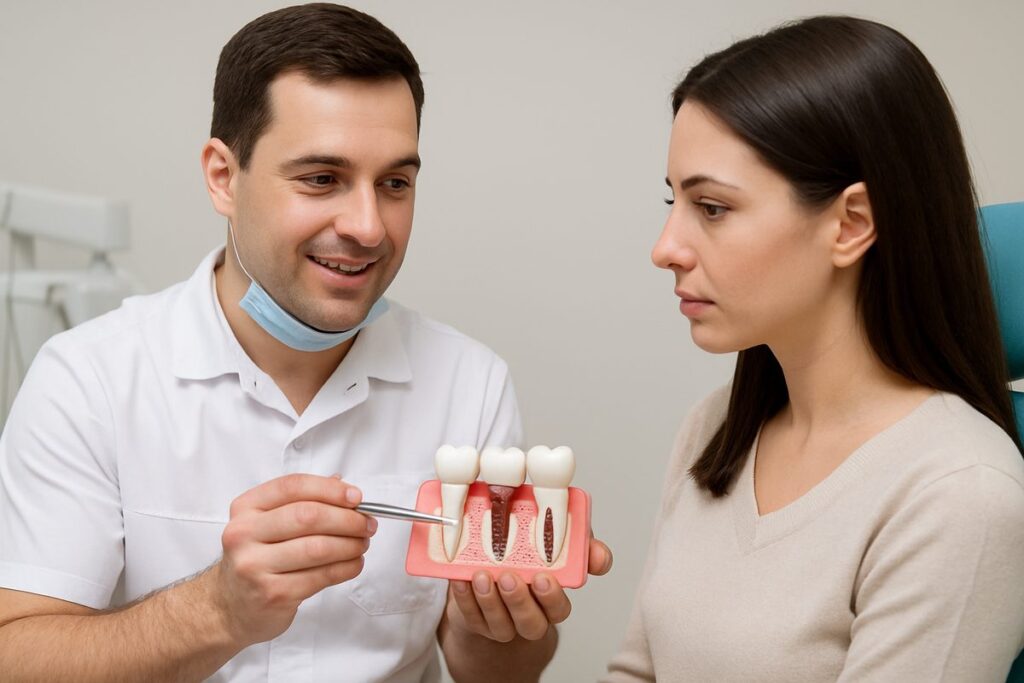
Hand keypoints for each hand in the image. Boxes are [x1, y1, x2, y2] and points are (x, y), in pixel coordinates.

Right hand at [211, 474, 375, 645]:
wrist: (228, 606)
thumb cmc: (256, 557)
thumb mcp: (267, 522)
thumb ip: (302, 500)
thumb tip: (342, 484)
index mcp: (245, 508)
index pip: (293, 486)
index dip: (330, 489)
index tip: (356, 497)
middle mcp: (244, 534)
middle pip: (308, 516)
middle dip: (347, 519)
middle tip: (367, 524)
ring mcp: (255, 566)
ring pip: (318, 548)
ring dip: (350, 544)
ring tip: (362, 544)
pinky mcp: (272, 594)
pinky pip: (321, 577)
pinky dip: (346, 568)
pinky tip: (354, 563)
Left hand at [445, 535, 612, 642]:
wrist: (493, 572)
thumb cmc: (528, 555)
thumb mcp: (557, 541)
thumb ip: (578, 542)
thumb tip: (600, 555)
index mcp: (551, 599)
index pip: (559, 608)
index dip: (553, 597)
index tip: (545, 578)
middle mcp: (530, 615)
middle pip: (531, 623)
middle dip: (520, 602)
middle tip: (509, 577)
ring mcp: (502, 622)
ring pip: (500, 625)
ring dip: (490, 601)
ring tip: (482, 576)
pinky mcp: (477, 622)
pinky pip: (470, 617)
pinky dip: (465, 598)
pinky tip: (462, 579)